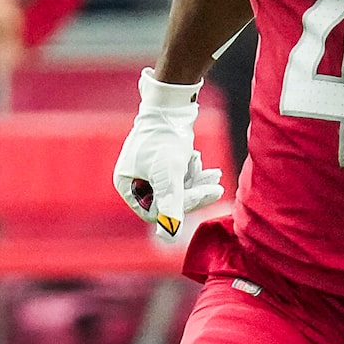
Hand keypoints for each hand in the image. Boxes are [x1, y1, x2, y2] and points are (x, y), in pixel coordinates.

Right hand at [112, 70, 222, 236]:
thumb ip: (171, 205)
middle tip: (217, 187)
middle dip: (194, 193)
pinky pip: (177, 176)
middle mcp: (133, 180)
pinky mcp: (160, 161)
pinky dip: (192, 172)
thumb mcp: (170, 174)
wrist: (170, 104)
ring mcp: (146, 170)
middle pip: (168, 200)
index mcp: (126, 185)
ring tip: (213, 174)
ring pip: (176, 188)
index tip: (203, 194)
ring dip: (196, 183)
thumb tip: (169, 238)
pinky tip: (200, 161)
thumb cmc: (165, 138)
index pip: (156, 211)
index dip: (181, 207)